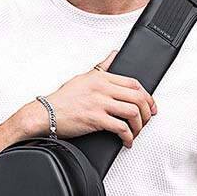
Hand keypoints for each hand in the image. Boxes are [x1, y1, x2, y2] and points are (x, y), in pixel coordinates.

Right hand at [36, 49, 157, 147]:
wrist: (46, 113)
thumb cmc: (63, 98)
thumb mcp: (84, 76)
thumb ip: (102, 67)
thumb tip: (114, 54)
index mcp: (102, 78)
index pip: (134, 83)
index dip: (147, 96)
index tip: (150, 106)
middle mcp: (102, 89)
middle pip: (137, 97)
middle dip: (147, 112)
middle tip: (146, 120)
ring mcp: (99, 104)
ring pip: (132, 112)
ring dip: (139, 125)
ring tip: (135, 132)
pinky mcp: (96, 119)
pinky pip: (121, 128)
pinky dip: (128, 137)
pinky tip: (126, 141)